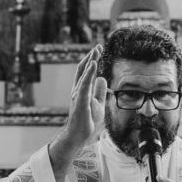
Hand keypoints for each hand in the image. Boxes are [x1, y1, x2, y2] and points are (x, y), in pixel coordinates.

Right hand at [49, 45, 106, 179]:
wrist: (78, 135)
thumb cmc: (87, 120)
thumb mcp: (98, 103)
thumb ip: (99, 90)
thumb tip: (102, 77)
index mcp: (82, 89)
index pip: (87, 71)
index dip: (92, 59)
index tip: (98, 49)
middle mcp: (78, 89)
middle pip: (84, 69)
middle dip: (91, 56)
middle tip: (98, 46)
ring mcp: (78, 95)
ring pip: (83, 74)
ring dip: (90, 61)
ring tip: (95, 51)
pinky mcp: (80, 100)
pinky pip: (85, 84)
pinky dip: (89, 73)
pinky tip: (93, 64)